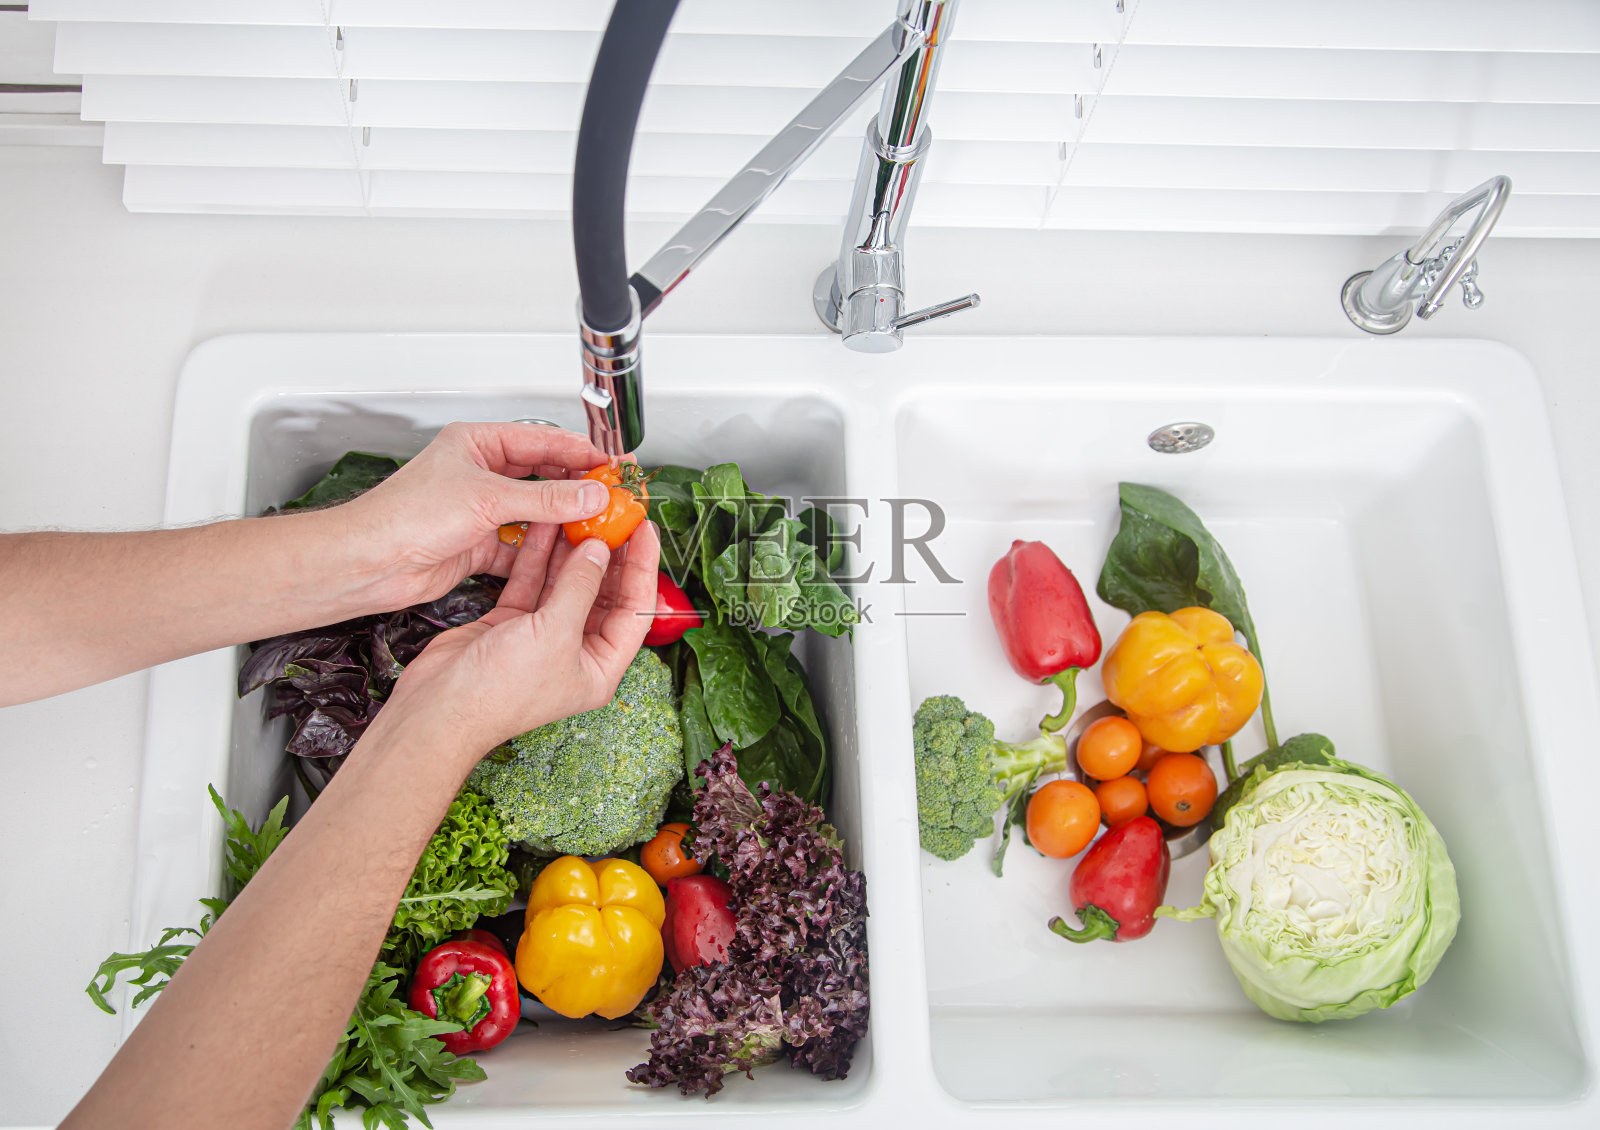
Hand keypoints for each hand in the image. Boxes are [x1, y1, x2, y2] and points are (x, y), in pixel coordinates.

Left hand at [338, 421, 615, 611]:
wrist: (369, 562)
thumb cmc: (404, 516)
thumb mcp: (487, 498)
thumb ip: (546, 498)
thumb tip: (589, 493)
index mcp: (476, 443)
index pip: (541, 440)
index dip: (581, 451)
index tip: (612, 463)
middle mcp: (478, 473)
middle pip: (542, 476)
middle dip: (577, 487)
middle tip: (612, 494)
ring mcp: (478, 510)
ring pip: (533, 512)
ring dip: (561, 520)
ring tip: (596, 525)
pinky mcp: (476, 543)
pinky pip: (519, 545)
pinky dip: (540, 551)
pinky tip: (562, 554)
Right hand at [374, 518, 661, 762]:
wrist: (440, 707)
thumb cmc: (501, 691)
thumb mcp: (555, 634)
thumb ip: (580, 587)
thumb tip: (599, 549)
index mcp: (600, 666)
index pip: (635, 609)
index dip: (643, 567)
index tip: (644, 529)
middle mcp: (576, 651)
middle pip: (602, 592)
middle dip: (607, 553)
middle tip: (613, 514)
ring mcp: (543, 635)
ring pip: (565, 582)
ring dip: (570, 548)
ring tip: (579, 511)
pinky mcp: (512, 623)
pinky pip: (533, 582)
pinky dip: (538, 556)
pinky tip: (544, 525)